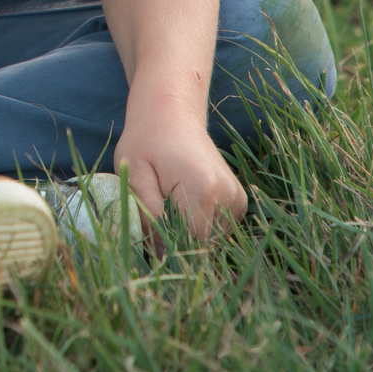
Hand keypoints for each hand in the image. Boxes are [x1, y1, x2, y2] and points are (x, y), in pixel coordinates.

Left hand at [113, 115, 247, 240]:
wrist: (171, 116)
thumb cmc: (146, 143)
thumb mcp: (133, 176)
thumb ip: (147, 216)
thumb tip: (162, 254)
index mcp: (203, 188)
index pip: (188, 241)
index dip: (165, 242)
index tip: (149, 226)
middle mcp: (228, 195)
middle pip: (200, 243)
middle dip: (175, 237)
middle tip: (156, 210)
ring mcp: (237, 199)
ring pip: (209, 239)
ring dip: (187, 231)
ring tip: (170, 201)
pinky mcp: (239, 202)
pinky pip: (216, 230)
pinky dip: (198, 224)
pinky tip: (184, 202)